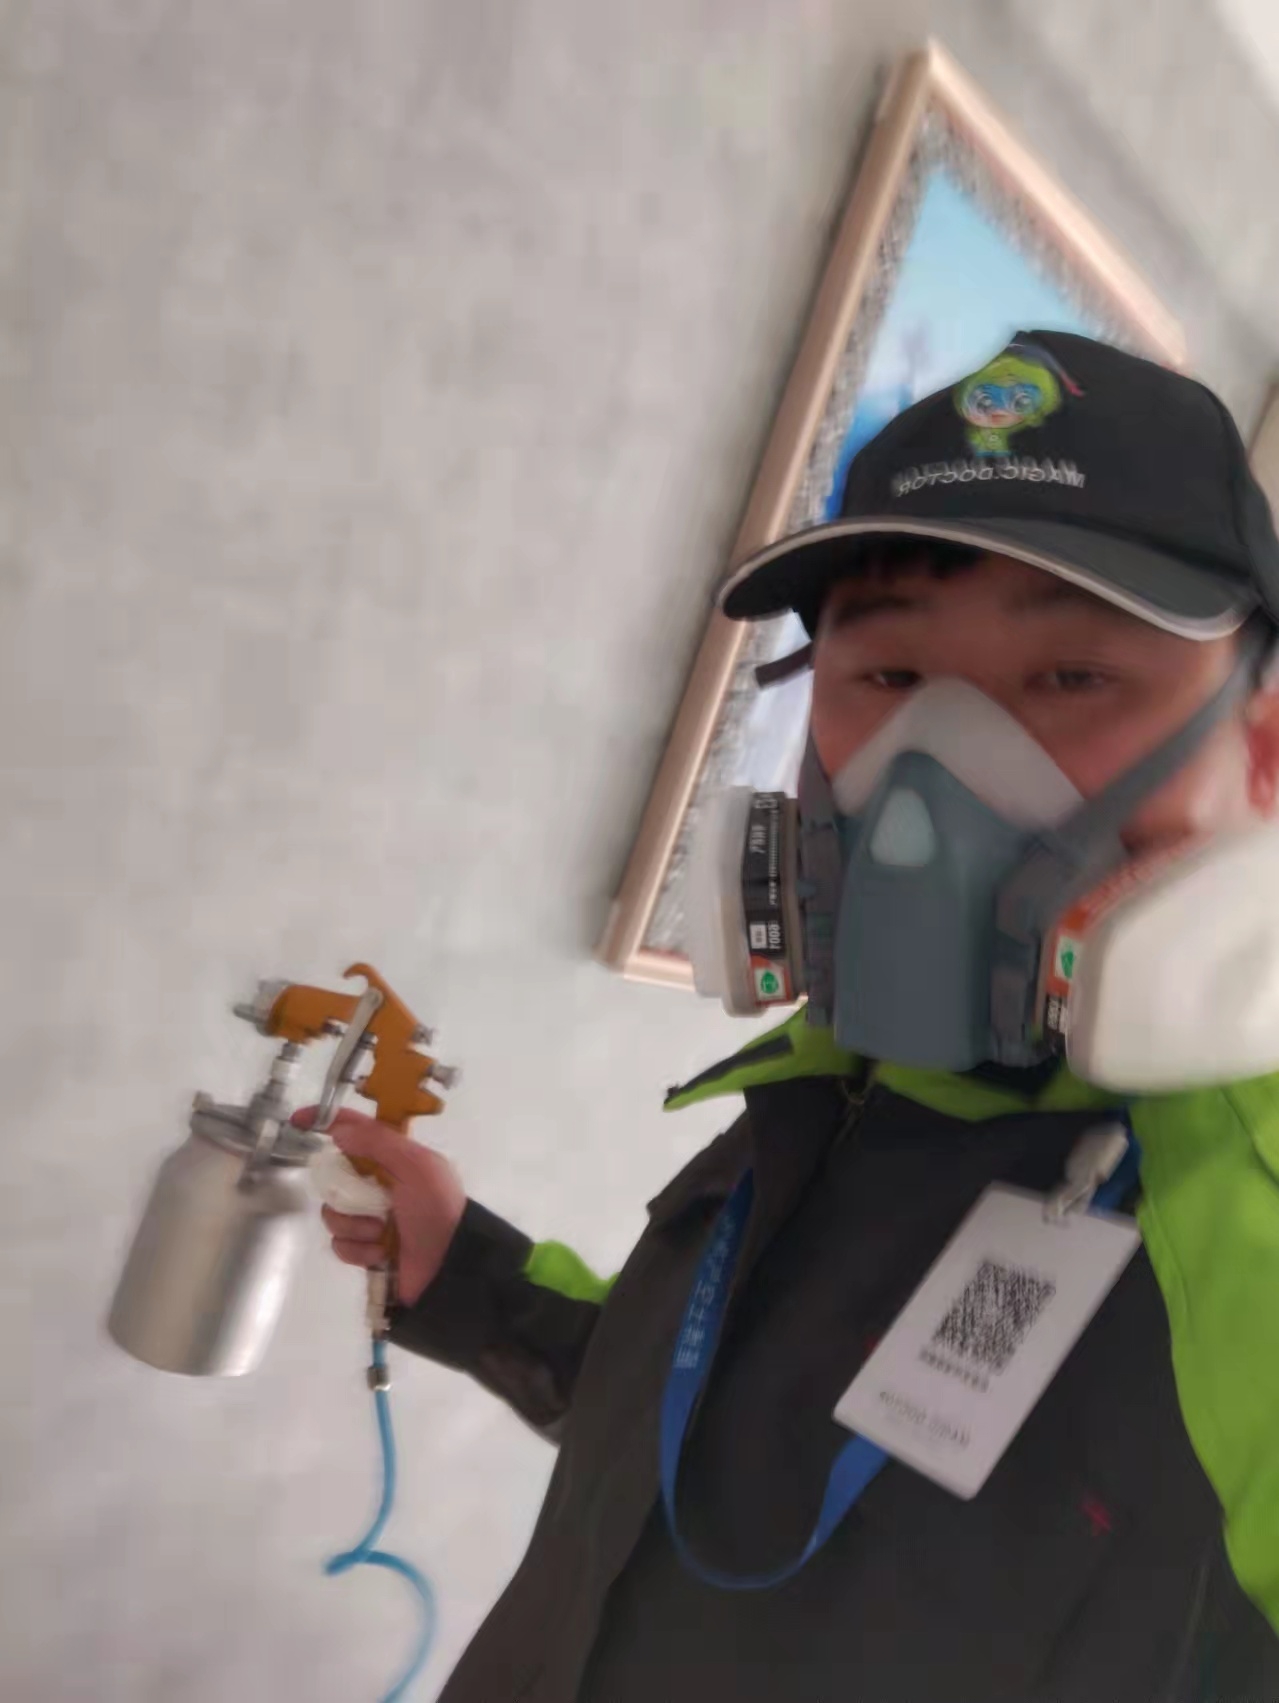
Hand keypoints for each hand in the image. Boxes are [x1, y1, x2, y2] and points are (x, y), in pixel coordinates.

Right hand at [293, 1107, 466, 1305]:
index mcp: (394, 1159)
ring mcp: (369, 1217)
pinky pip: (340, 1244)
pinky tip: (380, 1252)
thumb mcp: (416, 1166)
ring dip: (355, 1224)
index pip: (356, 1131)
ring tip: (381, 1232)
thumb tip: (339, 1130)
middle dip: (344, 1191)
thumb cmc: (437, 1208)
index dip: (327, 1121)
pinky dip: (358, 1249)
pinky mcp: (363, 1248)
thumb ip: (379, 1143)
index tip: (298, 1121)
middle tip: (367, 1201)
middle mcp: (378, 1185)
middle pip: (335, 1177)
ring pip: (333, 1213)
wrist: (449, 1265)